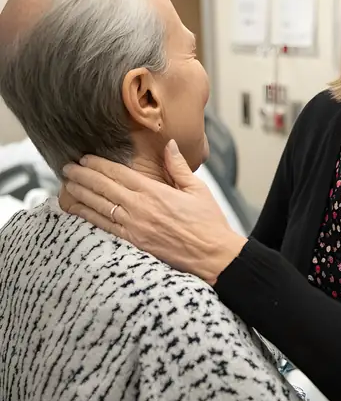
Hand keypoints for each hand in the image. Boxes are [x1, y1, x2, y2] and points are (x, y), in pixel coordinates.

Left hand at [62, 140, 247, 284]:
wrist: (213, 255)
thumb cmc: (208, 223)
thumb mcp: (198, 189)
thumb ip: (178, 166)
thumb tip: (169, 145)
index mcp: (155, 192)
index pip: (119, 174)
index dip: (99, 165)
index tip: (85, 158)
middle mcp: (140, 209)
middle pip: (103, 188)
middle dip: (83, 177)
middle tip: (68, 169)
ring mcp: (134, 227)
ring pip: (99, 207)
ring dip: (80, 195)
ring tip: (66, 186)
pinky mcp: (134, 243)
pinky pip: (104, 227)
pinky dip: (88, 217)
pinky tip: (78, 210)